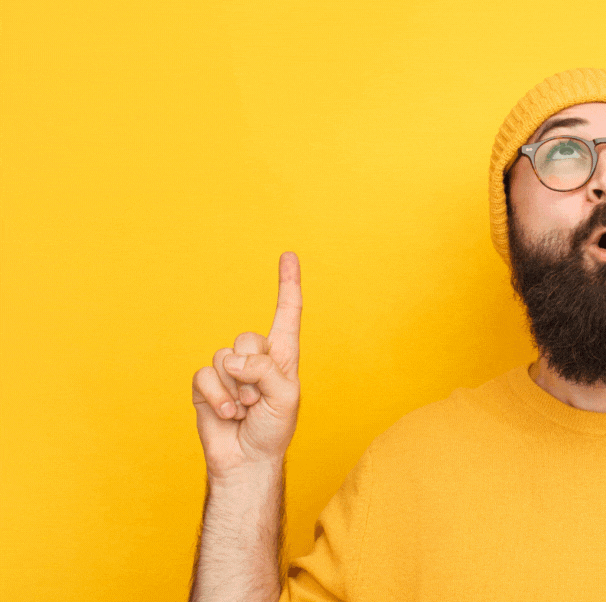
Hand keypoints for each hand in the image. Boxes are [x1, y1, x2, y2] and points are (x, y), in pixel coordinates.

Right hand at [192, 252, 302, 481]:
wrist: (248, 461)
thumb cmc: (274, 429)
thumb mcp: (285, 397)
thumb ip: (266, 370)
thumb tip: (232, 359)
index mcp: (283, 355)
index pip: (287, 313)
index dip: (288, 284)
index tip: (289, 255)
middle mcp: (255, 357)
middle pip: (247, 339)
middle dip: (253, 373)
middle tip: (259, 400)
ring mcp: (228, 370)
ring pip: (224, 358)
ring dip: (236, 389)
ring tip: (244, 409)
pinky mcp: (206, 385)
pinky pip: (204, 374)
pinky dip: (217, 396)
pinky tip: (227, 414)